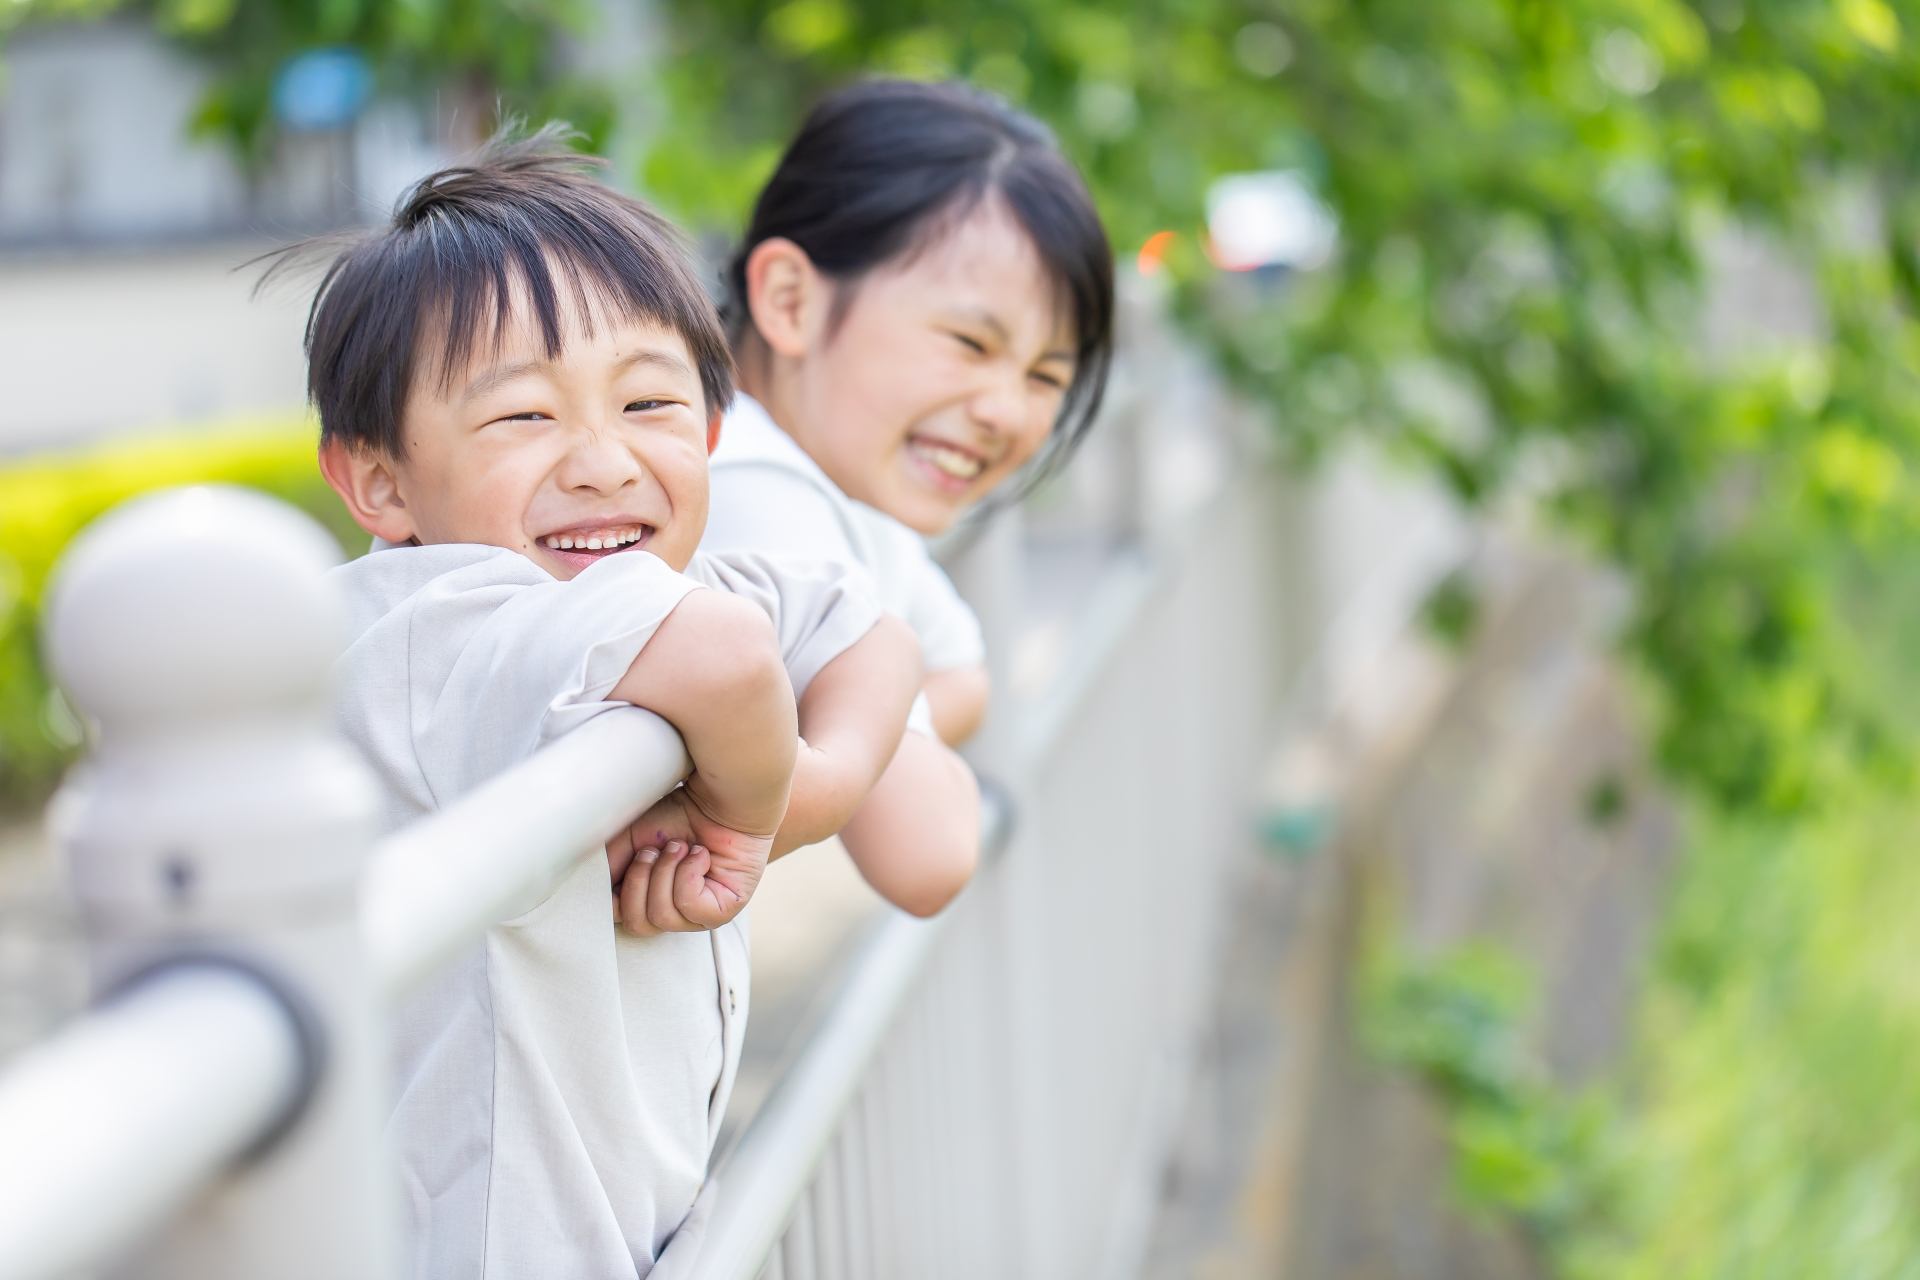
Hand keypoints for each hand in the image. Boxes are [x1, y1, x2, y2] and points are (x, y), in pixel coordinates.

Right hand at [607, 787, 771, 934]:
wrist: (719, 799)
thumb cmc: (677, 817)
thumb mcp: (629, 841)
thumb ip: (608, 870)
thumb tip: (595, 896)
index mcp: (648, 901)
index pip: (619, 919)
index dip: (615, 894)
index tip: (630, 857)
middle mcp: (673, 914)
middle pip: (637, 924)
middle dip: (639, 880)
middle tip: (654, 850)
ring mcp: (697, 917)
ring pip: (661, 915)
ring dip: (666, 871)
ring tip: (680, 848)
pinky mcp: (722, 911)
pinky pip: (689, 905)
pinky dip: (688, 873)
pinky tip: (700, 855)